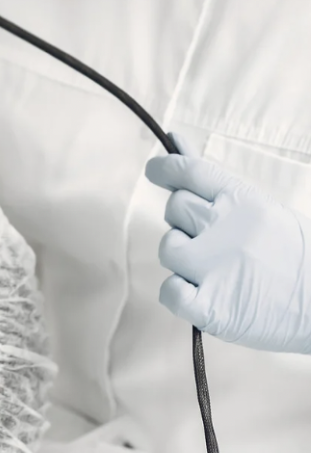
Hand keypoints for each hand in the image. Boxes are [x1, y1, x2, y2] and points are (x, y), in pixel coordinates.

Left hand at [145, 136, 310, 353]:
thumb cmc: (298, 256)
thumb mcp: (267, 210)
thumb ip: (221, 188)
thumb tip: (176, 146)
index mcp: (242, 201)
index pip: (189, 171)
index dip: (165, 168)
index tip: (155, 170)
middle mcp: (223, 228)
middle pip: (174, 208)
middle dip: (184, 221)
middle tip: (211, 238)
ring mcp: (213, 268)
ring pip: (168, 248)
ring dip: (183, 257)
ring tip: (215, 268)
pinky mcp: (210, 306)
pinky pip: (169, 291)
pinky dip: (179, 293)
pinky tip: (200, 293)